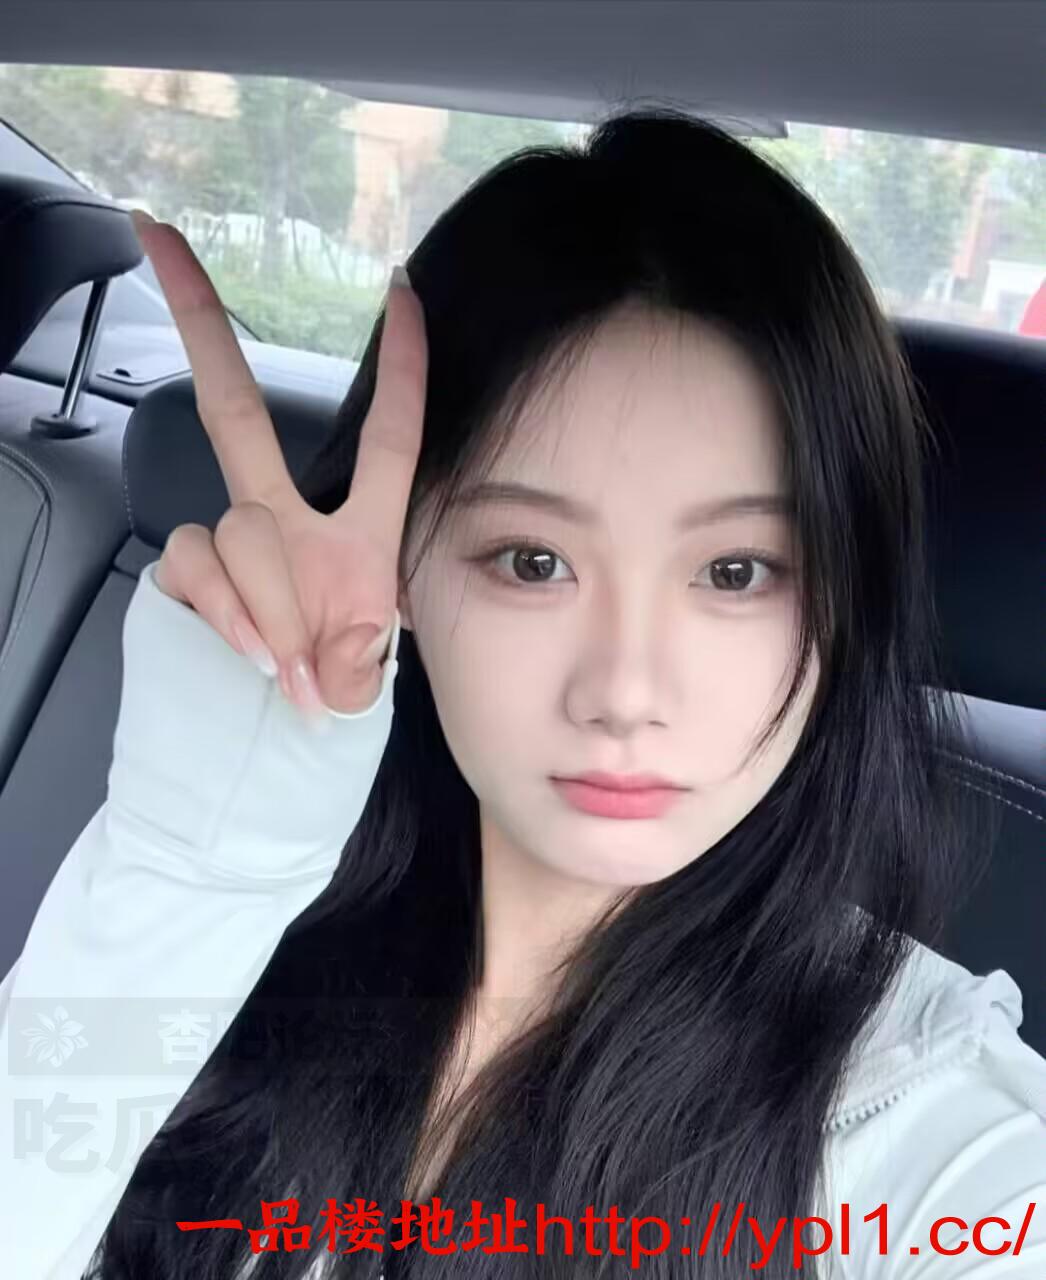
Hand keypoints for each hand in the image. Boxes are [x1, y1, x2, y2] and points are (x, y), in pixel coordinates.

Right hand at [133, 211, 426, 716]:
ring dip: (267, 605)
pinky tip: (249, 652)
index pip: (389, 439)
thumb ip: (355, 659)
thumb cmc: (332, 697)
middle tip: (158, 237)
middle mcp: (288, 521)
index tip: (405, 289)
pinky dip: (224, 610)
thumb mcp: (366, 679)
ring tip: (290, 666)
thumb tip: (306, 653)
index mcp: (361, 533)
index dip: (403, 368)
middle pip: (235, 412)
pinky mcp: (183, 571)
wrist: (274, 748)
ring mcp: (230, 542)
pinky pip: (191, 563)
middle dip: (201, 324)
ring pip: (235, 528)